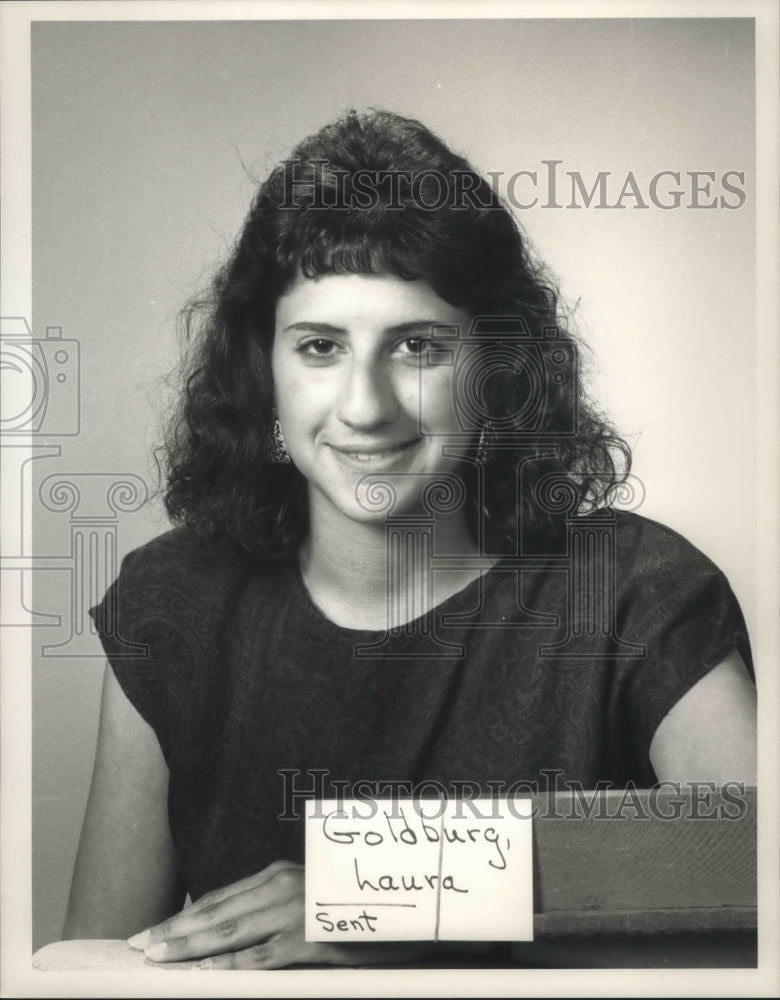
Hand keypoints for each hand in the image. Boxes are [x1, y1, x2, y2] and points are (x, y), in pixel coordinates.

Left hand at [127, 860, 430, 969]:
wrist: (404, 905)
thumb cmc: (353, 906)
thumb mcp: (309, 900)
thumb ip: (274, 907)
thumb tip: (236, 926)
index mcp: (279, 874)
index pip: (221, 896)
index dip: (186, 913)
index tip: (156, 928)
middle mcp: (282, 885)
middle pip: (217, 911)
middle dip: (174, 930)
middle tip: (138, 945)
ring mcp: (296, 911)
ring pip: (231, 932)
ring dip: (189, 947)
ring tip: (157, 959)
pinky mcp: (310, 939)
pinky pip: (263, 956)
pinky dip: (231, 965)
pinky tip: (206, 973)